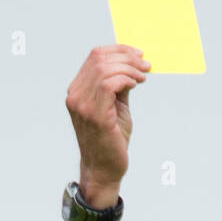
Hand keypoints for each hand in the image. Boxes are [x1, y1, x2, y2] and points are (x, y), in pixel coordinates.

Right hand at [65, 45, 149, 197]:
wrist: (105, 170)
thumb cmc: (111, 141)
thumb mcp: (116, 107)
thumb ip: (120, 86)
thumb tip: (132, 65)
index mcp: (77, 90)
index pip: (95, 57)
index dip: (119, 50)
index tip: (138, 55)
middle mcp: (75, 95)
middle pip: (99, 58)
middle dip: (127, 57)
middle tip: (146, 65)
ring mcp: (82, 105)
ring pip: (105, 68)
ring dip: (129, 68)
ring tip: (144, 76)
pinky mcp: (95, 115)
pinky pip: (109, 84)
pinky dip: (126, 78)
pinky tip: (137, 83)